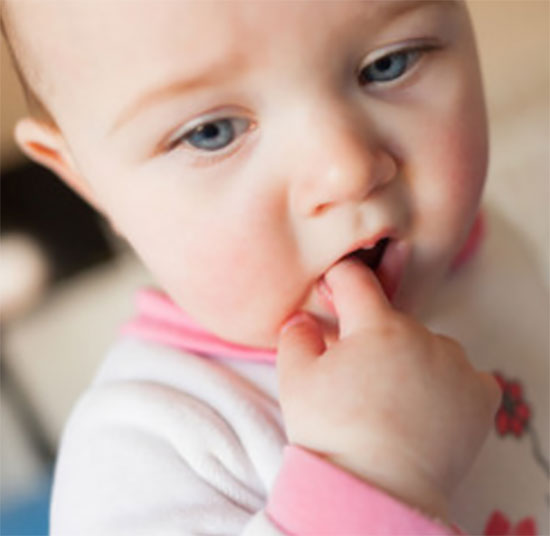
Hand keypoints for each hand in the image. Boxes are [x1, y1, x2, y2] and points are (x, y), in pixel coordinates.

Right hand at [276, 258, 500, 520]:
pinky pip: (461, 373)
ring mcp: (456, 365)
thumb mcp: (295, 379)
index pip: (356, 280)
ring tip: (391, 398)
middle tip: (356, 374)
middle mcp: (424, 336)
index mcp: (377, 326)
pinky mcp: (480, 396)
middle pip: (391, 321)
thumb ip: (296, 335)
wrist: (376, 490)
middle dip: (371, 337)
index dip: (339, 280)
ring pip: (426, 345)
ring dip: (409, 358)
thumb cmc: (332, 432)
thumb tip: (303, 318)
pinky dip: (445, 382)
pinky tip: (427, 406)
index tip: (333, 290)